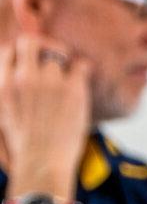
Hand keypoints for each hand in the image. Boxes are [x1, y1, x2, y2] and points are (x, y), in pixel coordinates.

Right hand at [0, 36, 92, 194]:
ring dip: (64, 61)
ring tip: (68, 76)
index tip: (31, 61)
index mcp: (3, 84)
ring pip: (58, 51)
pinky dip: (82, 69)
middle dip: (42, 45)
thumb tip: (22, 71)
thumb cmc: (23, 142)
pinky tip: (81, 80)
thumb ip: (10, 87)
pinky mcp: (73, 88)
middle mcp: (24, 78)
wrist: (42, 161)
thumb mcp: (4, 111)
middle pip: (32, 41)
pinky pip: (81, 63)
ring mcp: (49, 81)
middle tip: (53, 58)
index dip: (22, 52)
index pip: (9, 49)